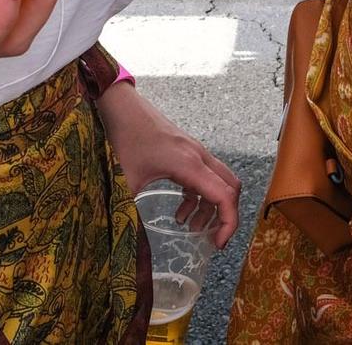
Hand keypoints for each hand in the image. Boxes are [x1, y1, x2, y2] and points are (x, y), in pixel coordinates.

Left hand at [97, 82, 241, 246]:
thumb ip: (129, 213)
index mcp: (189, 164)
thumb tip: (128, 244)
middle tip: (211, 239)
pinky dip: (201, 195)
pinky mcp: (187, 150)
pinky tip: (181, 209)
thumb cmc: (123, 138)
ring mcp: (195, 151)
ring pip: (219, 181)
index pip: (225, 196)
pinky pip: (206, 176)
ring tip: (191, 227)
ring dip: (211, 206)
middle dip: (226, 216)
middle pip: (231, 187)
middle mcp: (198, 156)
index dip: (228, 223)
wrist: (121, 106)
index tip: (217, 245)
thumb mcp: (124, 181)